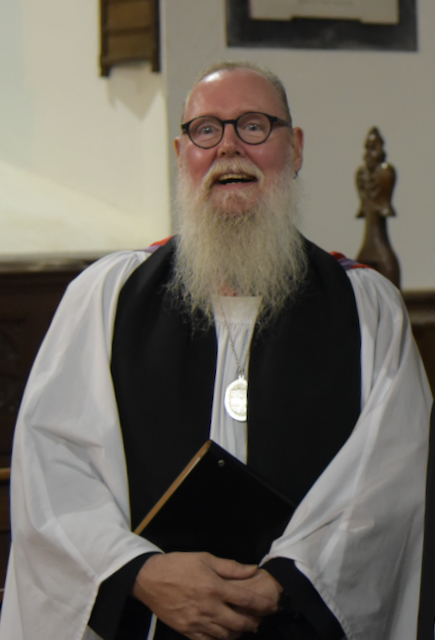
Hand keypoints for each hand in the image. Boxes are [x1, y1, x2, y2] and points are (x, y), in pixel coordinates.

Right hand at [132, 552, 278, 639]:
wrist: (149, 579)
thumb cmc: (179, 565)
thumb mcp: (205, 558)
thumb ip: (231, 567)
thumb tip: (252, 570)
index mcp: (215, 587)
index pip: (246, 600)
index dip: (263, 605)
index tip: (273, 606)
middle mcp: (209, 608)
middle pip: (239, 622)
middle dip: (254, 622)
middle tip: (260, 619)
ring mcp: (198, 622)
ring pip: (226, 635)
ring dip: (239, 632)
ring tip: (244, 626)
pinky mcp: (187, 631)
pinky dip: (221, 639)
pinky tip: (225, 633)